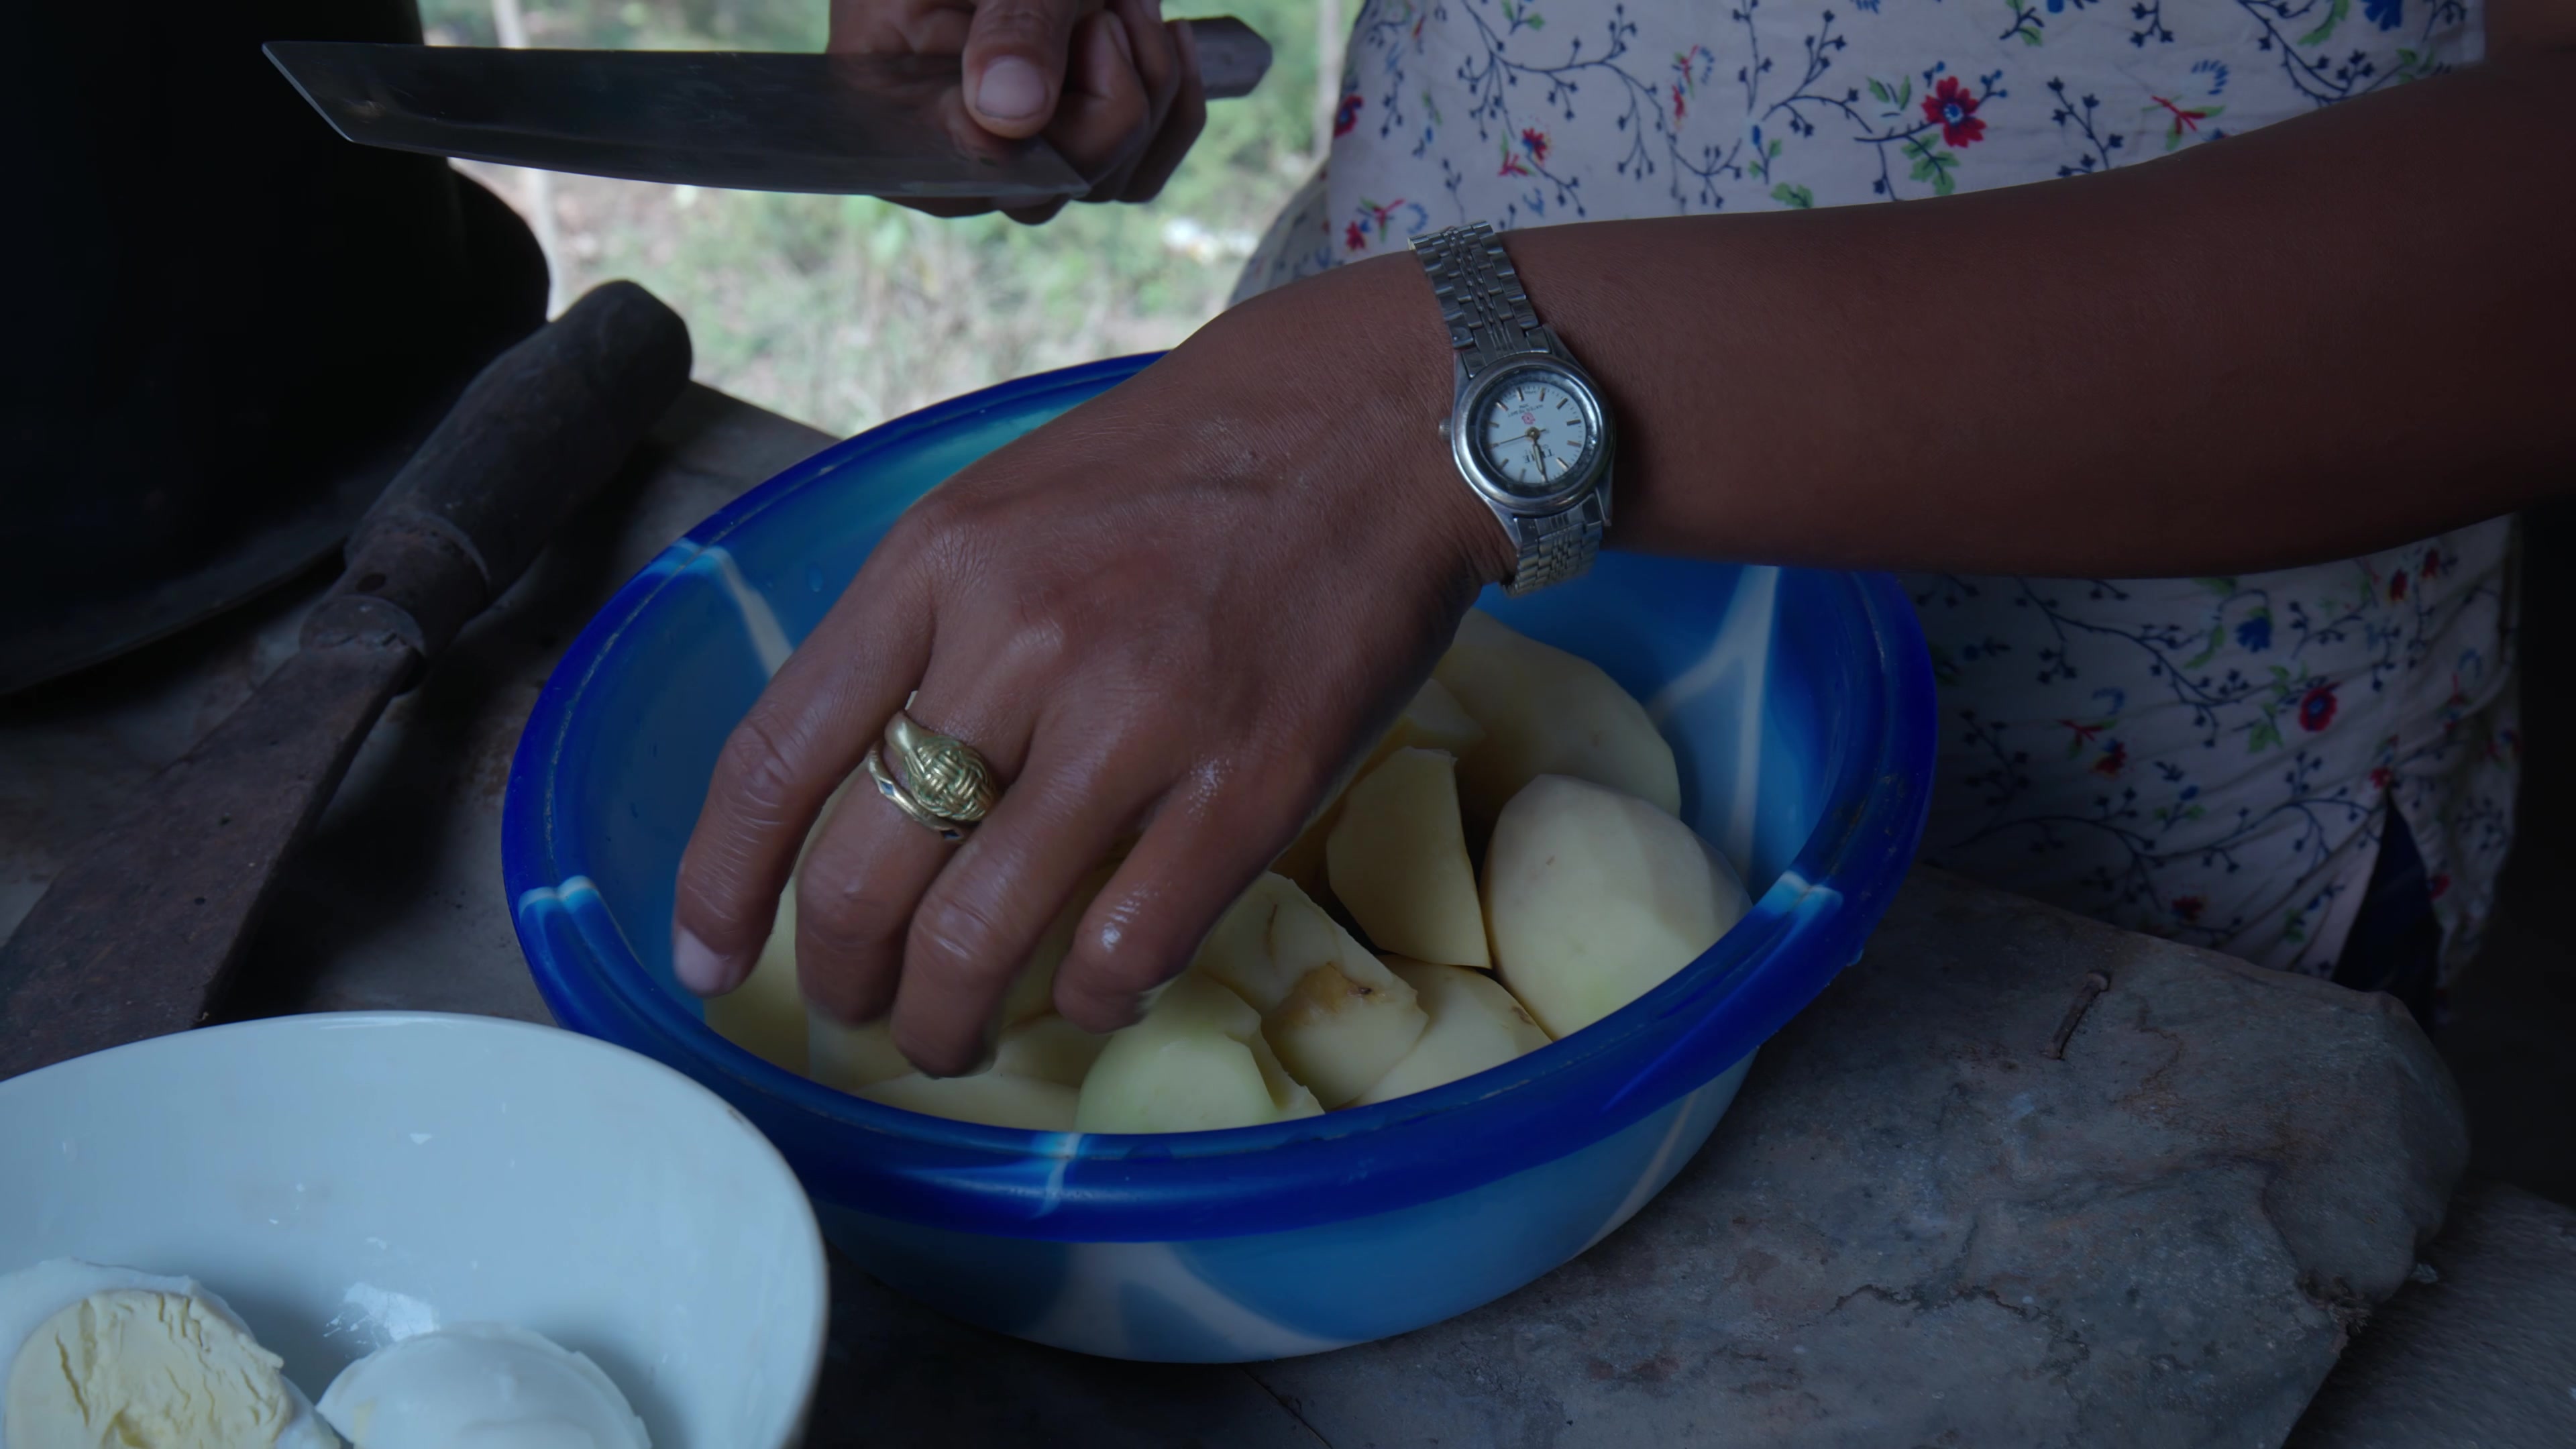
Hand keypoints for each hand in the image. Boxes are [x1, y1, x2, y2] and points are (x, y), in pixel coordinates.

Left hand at [672, 256, 1515, 1073]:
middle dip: (840, 981)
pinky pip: (1125, 948)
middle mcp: (1016, 641)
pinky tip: (1092, 992)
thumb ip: (921, 631)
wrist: (1377, 422)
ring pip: (978, 937)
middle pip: (861, 875)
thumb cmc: (1184, 470)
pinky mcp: (1248, 781)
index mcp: (936, 566)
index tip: (704, 961)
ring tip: (955, 1036)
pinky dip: (1090, 1001)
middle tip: (858, 1012)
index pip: (773, 758)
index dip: (718, 886)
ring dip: (946, 1021)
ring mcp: (1136, 717)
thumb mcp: (1006, 505)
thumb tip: (849, 786)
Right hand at [829, 0, 1207, 222]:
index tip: (1095, 28)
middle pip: (1055, 184)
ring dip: (1149, 82)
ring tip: (1124, 1)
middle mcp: (952, 154)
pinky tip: (1166, 36)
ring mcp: (1015, 157)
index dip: (1048, 125)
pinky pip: (1138, 174)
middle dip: (1114, 88)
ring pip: (1110, 182)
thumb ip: (1009, 25)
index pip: (977, 168)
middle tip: (1108, 5)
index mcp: (893, 109)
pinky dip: (1171, 104)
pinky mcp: (1068, 148)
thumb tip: (1010, 115)